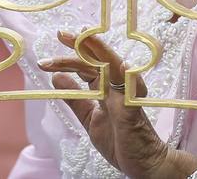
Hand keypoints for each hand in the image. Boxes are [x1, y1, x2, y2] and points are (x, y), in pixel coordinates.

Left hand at [38, 31, 196, 178]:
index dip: (70, 56)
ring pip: (115, 68)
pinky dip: (130, 78)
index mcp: (106, 89)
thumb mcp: (90, 118)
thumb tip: (56, 77)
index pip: (87, 66)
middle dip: (81, 44)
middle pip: (98, 60)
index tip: (53, 45)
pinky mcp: (134, 112)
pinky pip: (133, 93)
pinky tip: (125, 66)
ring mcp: (127, 97)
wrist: (143, 163)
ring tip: (86, 36)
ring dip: (100, 51)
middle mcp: (117, 87)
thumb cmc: (119, 140)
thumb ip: (75, 99)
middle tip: (61, 33)